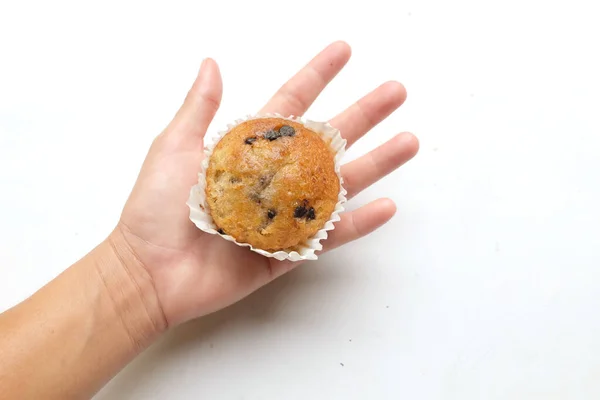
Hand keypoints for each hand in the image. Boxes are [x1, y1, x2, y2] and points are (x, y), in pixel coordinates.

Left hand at [115, 41, 418, 326]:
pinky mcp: (287, 250)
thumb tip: (212, 63)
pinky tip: (386, 206)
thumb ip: (200, 108)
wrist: (150, 271)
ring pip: (338, 184)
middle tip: (396, 92)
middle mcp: (273, 177)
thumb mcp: (174, 147)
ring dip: (376, 163)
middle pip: (327, 139)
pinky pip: (329, 234)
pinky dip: (359, 223)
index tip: (343, 51)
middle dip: (362, 113)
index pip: (291, 103)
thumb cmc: (156, 208)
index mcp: (248, 148)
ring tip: (407, 142)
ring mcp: (284, 213)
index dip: (317, 76)